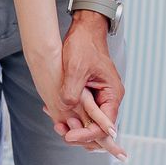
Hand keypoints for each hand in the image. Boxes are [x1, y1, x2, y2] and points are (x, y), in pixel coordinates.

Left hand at [54, 12, 126, 159]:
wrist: (84, 29)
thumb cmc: (83, 45)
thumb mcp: (75, 68)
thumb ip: (72, 91)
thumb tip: (67, 110)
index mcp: (112, 95)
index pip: (104, 127)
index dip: (86, 135)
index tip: (68, 135)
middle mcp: (109, 99)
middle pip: (97, 128)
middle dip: (79, 132)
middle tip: (60, 129)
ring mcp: (100, 96)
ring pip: (89, 121)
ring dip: (73, 124)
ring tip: (56, 122)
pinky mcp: (91, 93)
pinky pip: (82, 110)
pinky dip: (70, 114)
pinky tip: (53, 111)